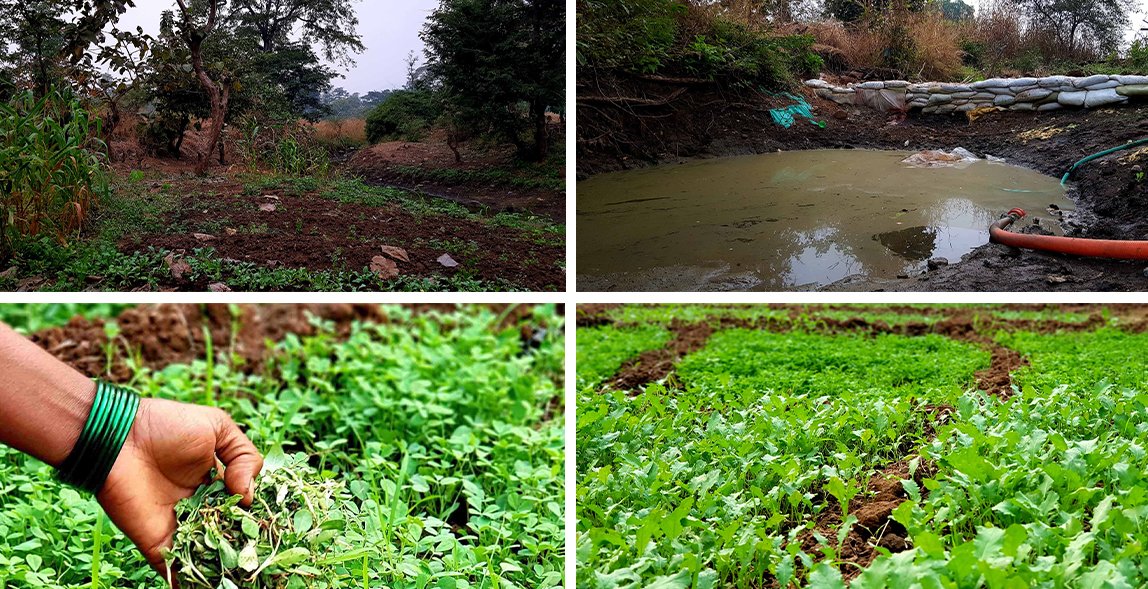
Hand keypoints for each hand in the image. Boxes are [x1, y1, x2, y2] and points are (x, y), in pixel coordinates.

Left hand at [96, 398, 263, 584]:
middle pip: (232, 534)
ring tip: (252, 579)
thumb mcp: (218, 426)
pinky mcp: (159, 544)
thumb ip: (245, 457)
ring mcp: (181, 528)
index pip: (246, 504)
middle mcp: (203, 508)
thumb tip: (248, 497)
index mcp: (218, 481)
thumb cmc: (167, 425)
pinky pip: (178, 571)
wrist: (118, 438)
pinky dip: (191, 583)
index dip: (263, 514)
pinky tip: (216, 586)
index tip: (282, 525)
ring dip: (228, 568)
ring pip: (210, 555)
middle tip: (268, 557)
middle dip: (250, 547)